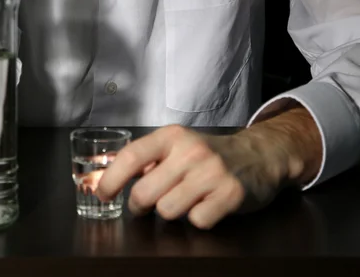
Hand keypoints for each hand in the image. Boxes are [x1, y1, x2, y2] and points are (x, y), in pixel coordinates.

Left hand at [97, 105, 321, 228]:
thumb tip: (107, 178)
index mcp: (172, 136)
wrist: (257, 154)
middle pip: (145, 194)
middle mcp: (191, 151)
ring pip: (167, 211)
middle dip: (140, 205)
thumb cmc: (207, 153)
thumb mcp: (177, 145)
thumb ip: (147, 159)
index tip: (102, 194)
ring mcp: (212, 172)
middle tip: (148, 203)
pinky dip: (198, 218)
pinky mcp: (230, 194)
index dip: (111, 180)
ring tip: (184, 199)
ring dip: (171, 211)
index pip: (131, 157)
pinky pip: (197, 221)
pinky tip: (206, 204)